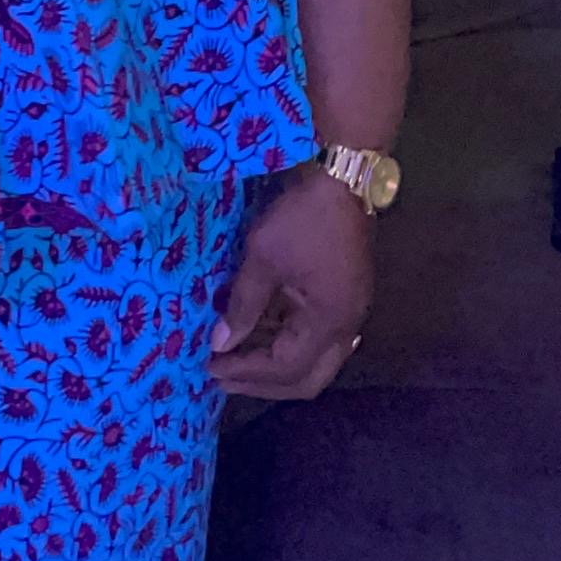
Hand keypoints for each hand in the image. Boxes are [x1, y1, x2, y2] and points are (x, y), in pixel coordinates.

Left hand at [209, 165, 373, 400]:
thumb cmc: (302, 217)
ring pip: (314, 361)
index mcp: (329, 323)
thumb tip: (220, 343)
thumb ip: (242, 304)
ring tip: (234, 357)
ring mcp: (349, 314)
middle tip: (223, 377)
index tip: (211, 368)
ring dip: (275, 363)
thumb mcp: (263, 257)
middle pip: (306, 379)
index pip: (285, 368)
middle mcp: (346, 329)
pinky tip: (258, 333)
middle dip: (263, 383)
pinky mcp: (345, 298)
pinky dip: (286, 341)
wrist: (342, 177)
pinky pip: (316, 338)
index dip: (246, 372)